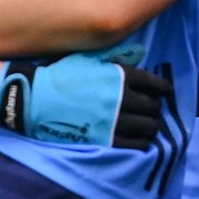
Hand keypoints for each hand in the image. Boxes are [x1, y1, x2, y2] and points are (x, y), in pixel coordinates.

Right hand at [0, 53, 172, 149]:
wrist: (33, 99)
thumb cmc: (60, 75)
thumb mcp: (88, 58)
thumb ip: (116, 56)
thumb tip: (141, 53)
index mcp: (119, 75)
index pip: (153, 83)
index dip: (162, 88)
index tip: (165, 91)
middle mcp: (121, 98)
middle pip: (152, 107)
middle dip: (154, 108)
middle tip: (151, 109)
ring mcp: (114, 121)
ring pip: (148, 127)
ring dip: (150, 126)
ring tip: (146, 125)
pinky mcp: (105, 140)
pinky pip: (135, 144)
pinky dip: (141, 142)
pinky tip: (139, 140)